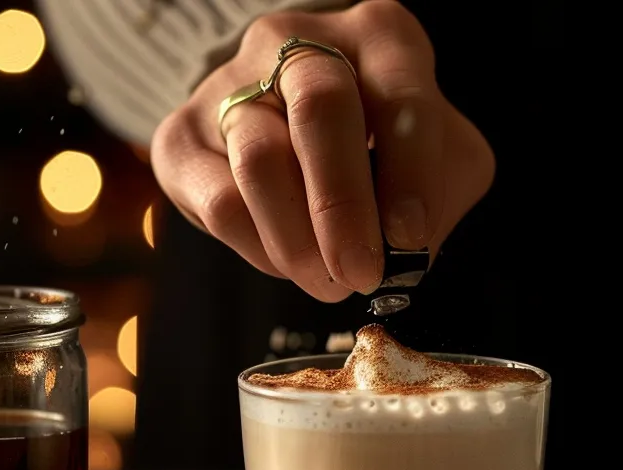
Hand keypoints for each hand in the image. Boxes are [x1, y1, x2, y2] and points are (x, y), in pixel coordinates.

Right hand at [151, 0, 494, 301]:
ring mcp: (231, 82)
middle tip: (360, 271)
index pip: (401, 96)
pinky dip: (260, 249)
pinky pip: (220, 203)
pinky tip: (287, 259)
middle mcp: (299, 43)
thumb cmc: (380, 140)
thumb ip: (440, 190)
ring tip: (327, 280)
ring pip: (260, 161)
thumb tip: (403, 246)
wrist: (290, 123)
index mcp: (379, 37)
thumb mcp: (437, 153)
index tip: (409, 236)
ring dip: (299, 241)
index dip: (410, 172)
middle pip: (319, 109)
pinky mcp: (182, 133)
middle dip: (342, 204)